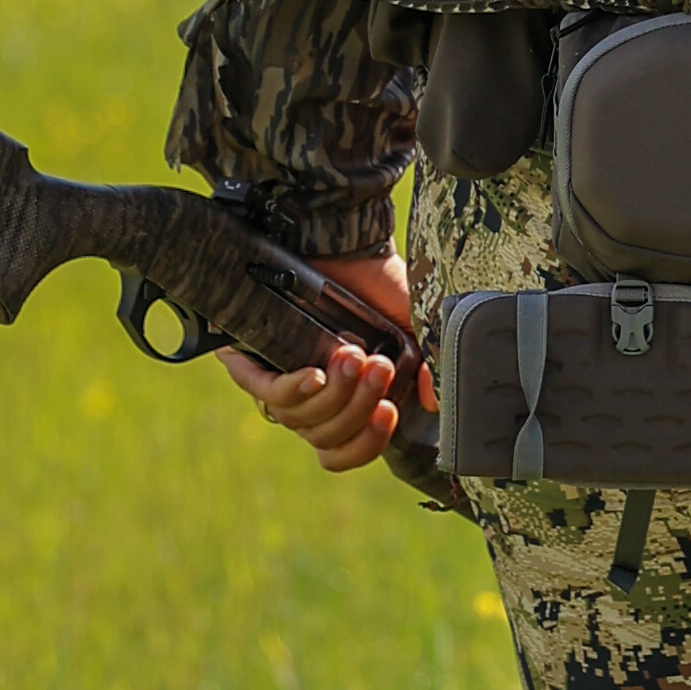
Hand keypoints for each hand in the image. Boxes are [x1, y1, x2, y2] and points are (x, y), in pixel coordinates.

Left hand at [222, 253, 424, 477]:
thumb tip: (434, 403)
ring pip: (300, 419)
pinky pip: (268, 393)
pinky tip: (316, 375)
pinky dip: (295, 389)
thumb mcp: (416, 329)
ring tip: (355, 354)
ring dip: (335, 394)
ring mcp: (283, 377)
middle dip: (358, 407)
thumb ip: (427, 368)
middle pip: (325, 435)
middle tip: (380, 366)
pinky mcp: (256, 356)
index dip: (367, 443)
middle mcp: (313, 395)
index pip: (345, 449)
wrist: (352, 240)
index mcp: (347, 398)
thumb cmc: (381, 284)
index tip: (390, 411)